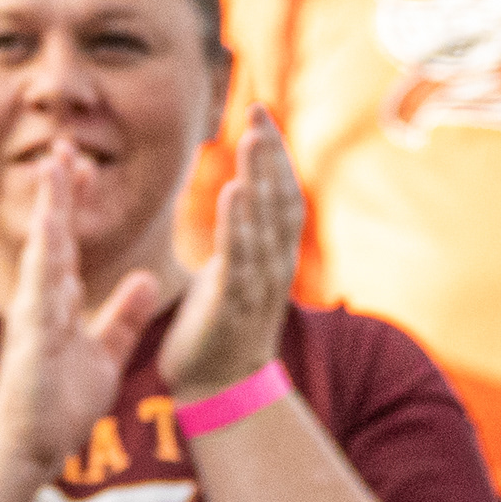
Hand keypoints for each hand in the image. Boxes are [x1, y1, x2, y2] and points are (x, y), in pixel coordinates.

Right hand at [0, 142, 165, 484]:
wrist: (29, 450)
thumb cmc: (59, 405)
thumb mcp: (106, 353)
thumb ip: (124, 315)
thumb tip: (149, 280)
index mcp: (58, 302)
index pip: (67, 241)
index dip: (74, 202)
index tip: (84, 162)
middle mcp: (41, 301)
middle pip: (51, 234)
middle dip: (59, 191)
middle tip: (64, 144)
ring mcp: (33, 317)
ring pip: (43, 252)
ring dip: (49, 211)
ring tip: (54, 171)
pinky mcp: (31, 340)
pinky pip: (39, 292)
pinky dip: (45, 260)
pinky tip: (49, 231)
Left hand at [159, 111, 299, 399]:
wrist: (219, 389)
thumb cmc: (221, 324)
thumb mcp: (235, 268)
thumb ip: (242, 231)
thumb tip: (243, 190)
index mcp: (271, 253)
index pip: (280, 193)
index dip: (274, 154)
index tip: (259, 113)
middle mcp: (274, 265)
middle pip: (281, 199)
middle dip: (271, 155)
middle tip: (259, 112)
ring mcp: (257, 286)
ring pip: (266, 224)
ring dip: (261, 178)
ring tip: (252, 140)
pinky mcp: (233, 306)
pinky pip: (240, 259)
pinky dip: (239, 224)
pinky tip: (234, 191)